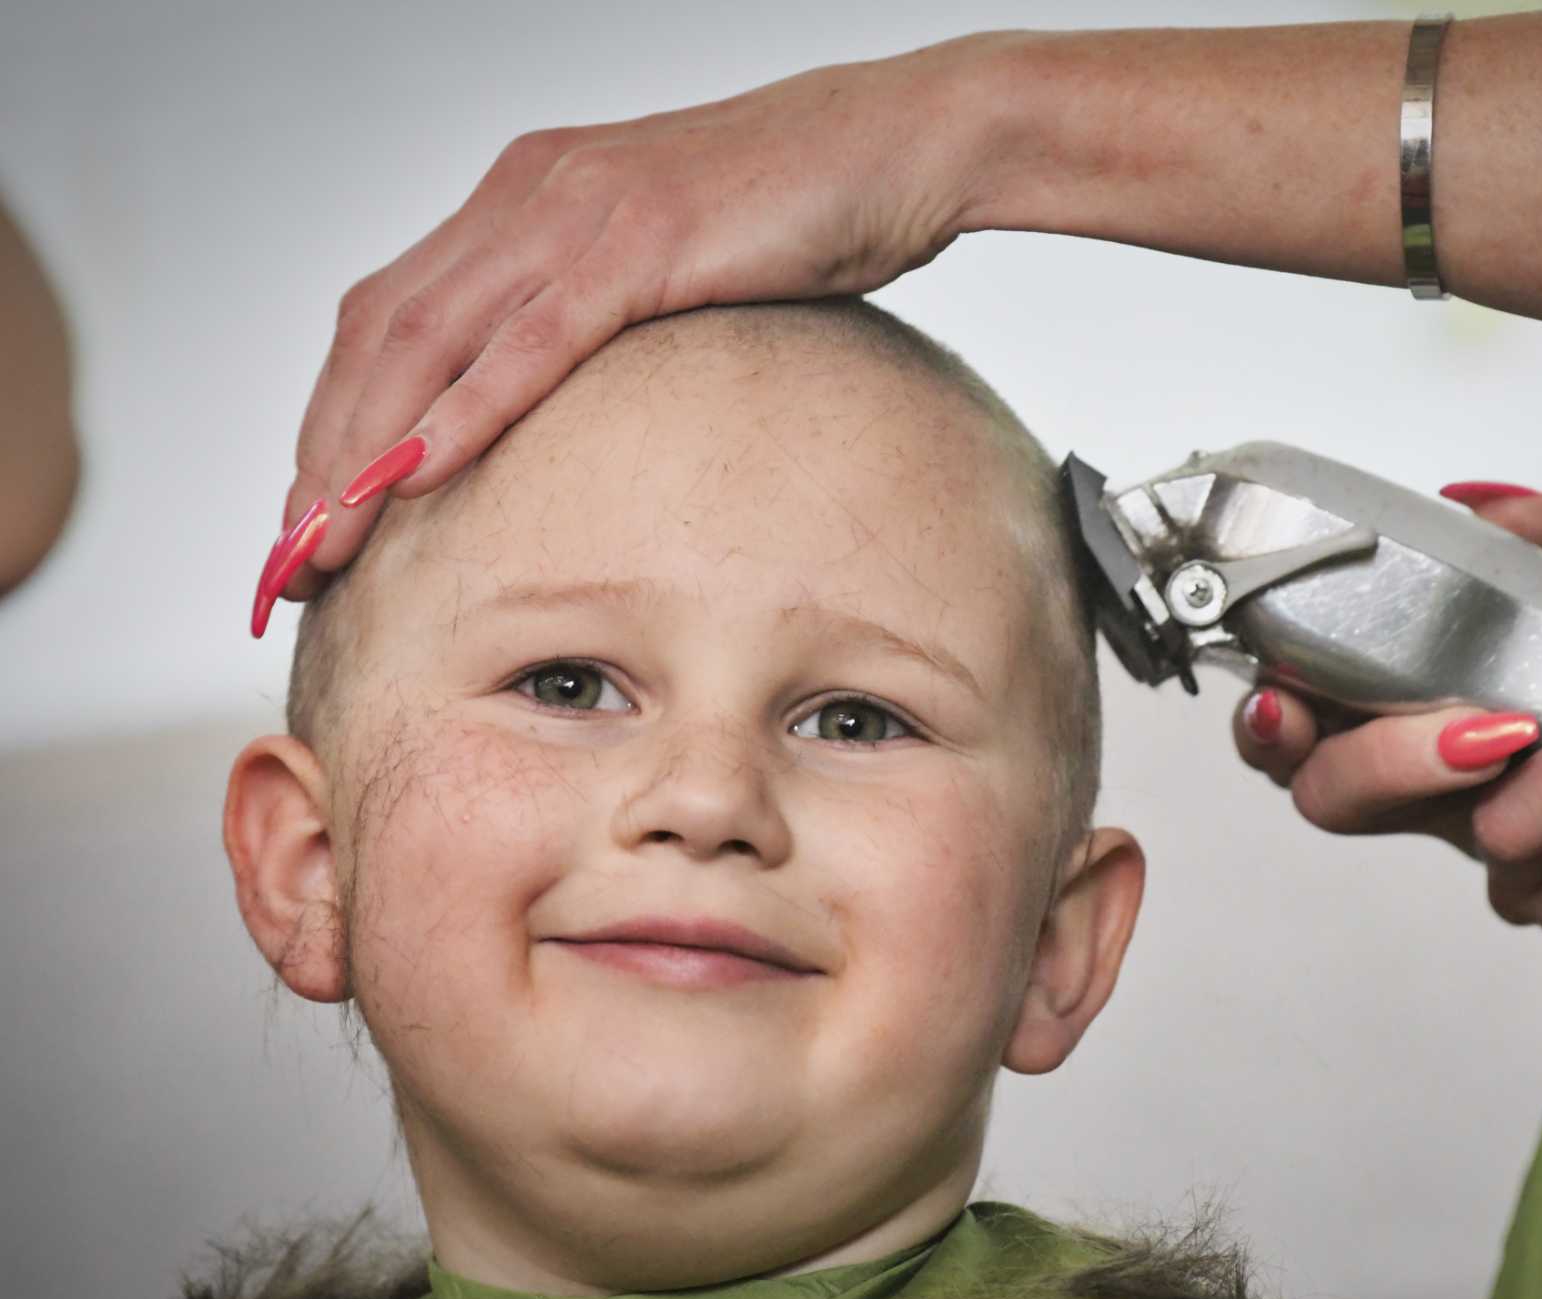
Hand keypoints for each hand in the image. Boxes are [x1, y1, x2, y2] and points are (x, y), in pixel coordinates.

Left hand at [277, 43, 980, 597]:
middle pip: (378, 331)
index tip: (312, 512)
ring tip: (327, 539)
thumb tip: (568, 404)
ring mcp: (578, 210)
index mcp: (523, 198)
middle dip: (322, 449)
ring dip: (365, 446)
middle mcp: (527, 194)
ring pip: (430, 336)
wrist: (897, 145)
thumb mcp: (672, 264)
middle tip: (290, 555)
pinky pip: (535, 336)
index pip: (388, 315)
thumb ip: (599, 312)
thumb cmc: (800, 213)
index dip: (332, 416)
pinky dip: (468, 404)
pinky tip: (422, 469)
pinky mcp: (641, 238)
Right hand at [1233, 478, 1541, 958]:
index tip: (1285, 702)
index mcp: (1424, 706)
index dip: (1269, 721)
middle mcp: (1449, 794)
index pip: (1299, 730)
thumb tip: (1481, 509)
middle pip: (1338, 801)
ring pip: (1493, 833)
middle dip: (1402, 757)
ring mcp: (1512, 864)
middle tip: (1497, 722)